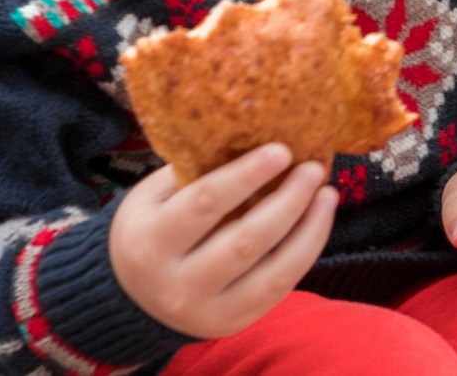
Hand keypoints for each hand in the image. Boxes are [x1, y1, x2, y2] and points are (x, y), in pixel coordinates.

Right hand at [109, 145, 335, 338]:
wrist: (129, 298)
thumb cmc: (150, 229)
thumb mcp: (153, 197)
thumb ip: (193, 171)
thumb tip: (253, 133)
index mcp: (150, 242)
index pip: (205, 204)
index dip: (247, 175)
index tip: (282, 149)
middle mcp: (176, 284)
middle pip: (245, 241)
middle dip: (288, 201)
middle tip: (313, 168)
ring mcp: (206, 311)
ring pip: (271, 271)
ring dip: (308, 229)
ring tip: (327, 194)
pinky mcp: (233, 323)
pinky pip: (278, 289)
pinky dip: (304, 253)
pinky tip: (317, 223)